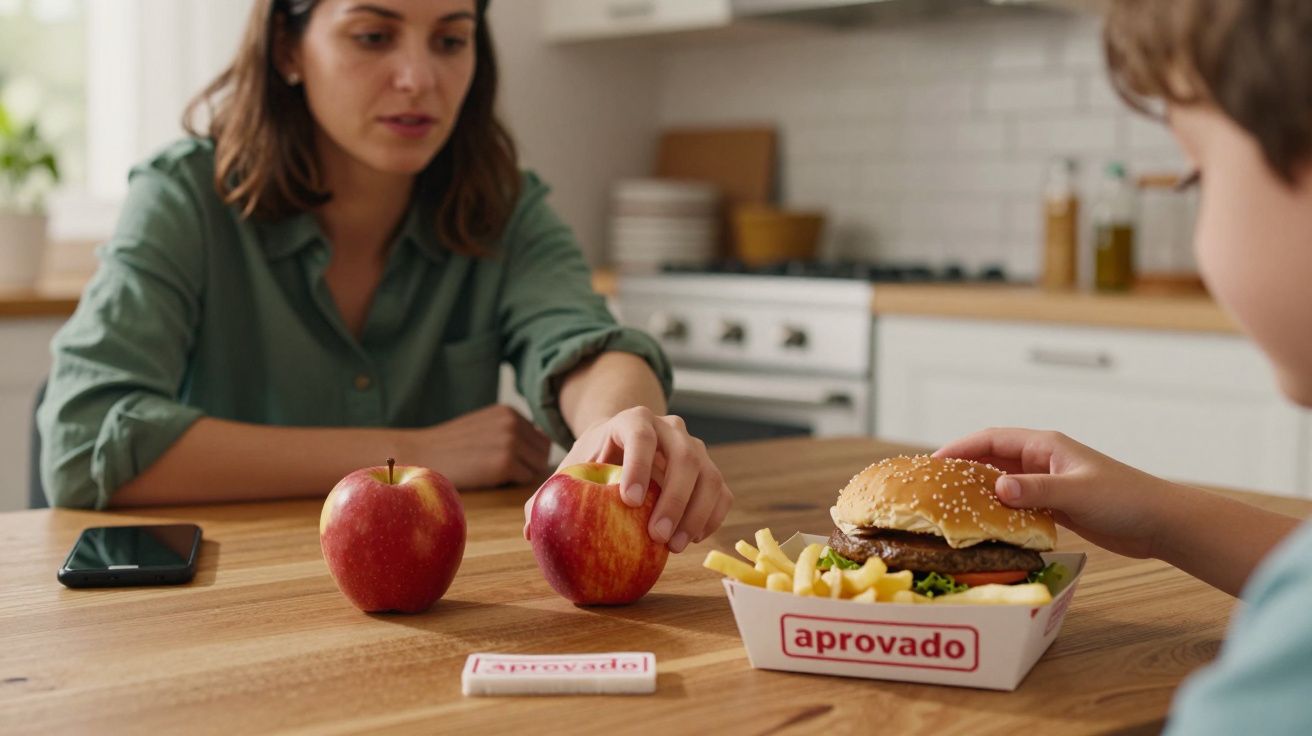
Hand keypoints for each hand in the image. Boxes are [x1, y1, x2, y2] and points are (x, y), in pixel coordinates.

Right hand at [408, 405, 550, 488]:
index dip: (528, 453)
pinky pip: (525, 479)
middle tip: (506, 471)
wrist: (423, 452)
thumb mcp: (484, 425)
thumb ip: (510, 430)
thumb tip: (543, 443)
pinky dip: (512, 483)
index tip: (509, 460)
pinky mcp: (505, 463)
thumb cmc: (452, 445)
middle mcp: (513, 423)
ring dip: (523, 473)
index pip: (540, 437)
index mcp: (509, 412)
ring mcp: (510, 442)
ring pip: (538, 466)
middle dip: (530, 463)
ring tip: (497, 473)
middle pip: (543, 451)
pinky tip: (491, 478)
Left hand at [523, 406, 732, 552]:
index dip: (638, 465)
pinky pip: (721, 493)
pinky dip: (712, 517)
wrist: (626, 444)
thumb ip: (548, 495)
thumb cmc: (594, 463)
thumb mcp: (570, 470)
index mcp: (632, 420)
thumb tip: (531, 530)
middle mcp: (670, 428)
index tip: (629, 501)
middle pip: (684, 456)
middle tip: (657, 537)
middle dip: (674, 499)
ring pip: (709, 475)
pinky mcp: (710, 471)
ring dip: (696, 513)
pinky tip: (692, 540)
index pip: (640, 434)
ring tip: (675, 547)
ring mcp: (696, 448)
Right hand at [933, 428, 1184, 559]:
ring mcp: (1049, 482)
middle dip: (963, 468)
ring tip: (951, 506)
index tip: (933, 462)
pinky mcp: (1056, 505)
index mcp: (1046, 446)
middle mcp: (1043, 460)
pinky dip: (999, 510)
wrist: (1159, 523)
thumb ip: (1036, 490)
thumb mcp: (1076, 493)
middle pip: (993, 458)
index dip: (961, 447)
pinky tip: (985, 523)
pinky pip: (1017, 502)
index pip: (992, 439)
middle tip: (933, 486)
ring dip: (980, 491)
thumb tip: (997, 489)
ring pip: (1003, 481)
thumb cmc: (1125, 499)